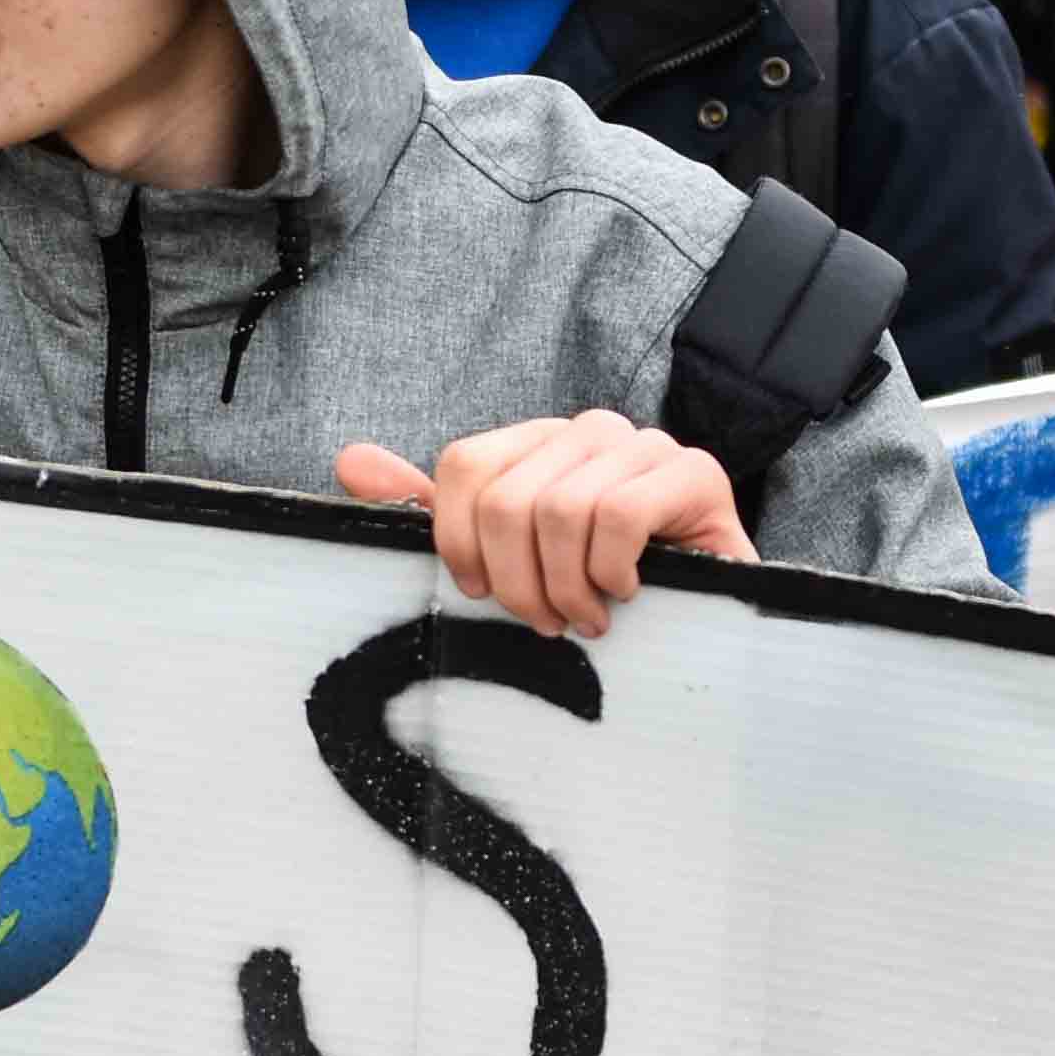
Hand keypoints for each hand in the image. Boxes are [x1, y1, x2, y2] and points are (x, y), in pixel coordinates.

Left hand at [330, 413, 745, 638]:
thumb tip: (351, 461)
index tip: (483, 593)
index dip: (457, 541)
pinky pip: (621, 515)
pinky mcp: (696, 474)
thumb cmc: (598, 595)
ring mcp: (644, 447)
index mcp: (537, 444)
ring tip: (587, 618)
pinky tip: (627, 594)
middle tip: (546, 623)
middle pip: (507, 499)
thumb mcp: (509, 562)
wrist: (704, 622)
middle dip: (518, 582)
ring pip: (561, 509)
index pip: (463, 465)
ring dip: (567, 586)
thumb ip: (434, 514)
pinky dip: (612, 571)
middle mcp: (588, 432)